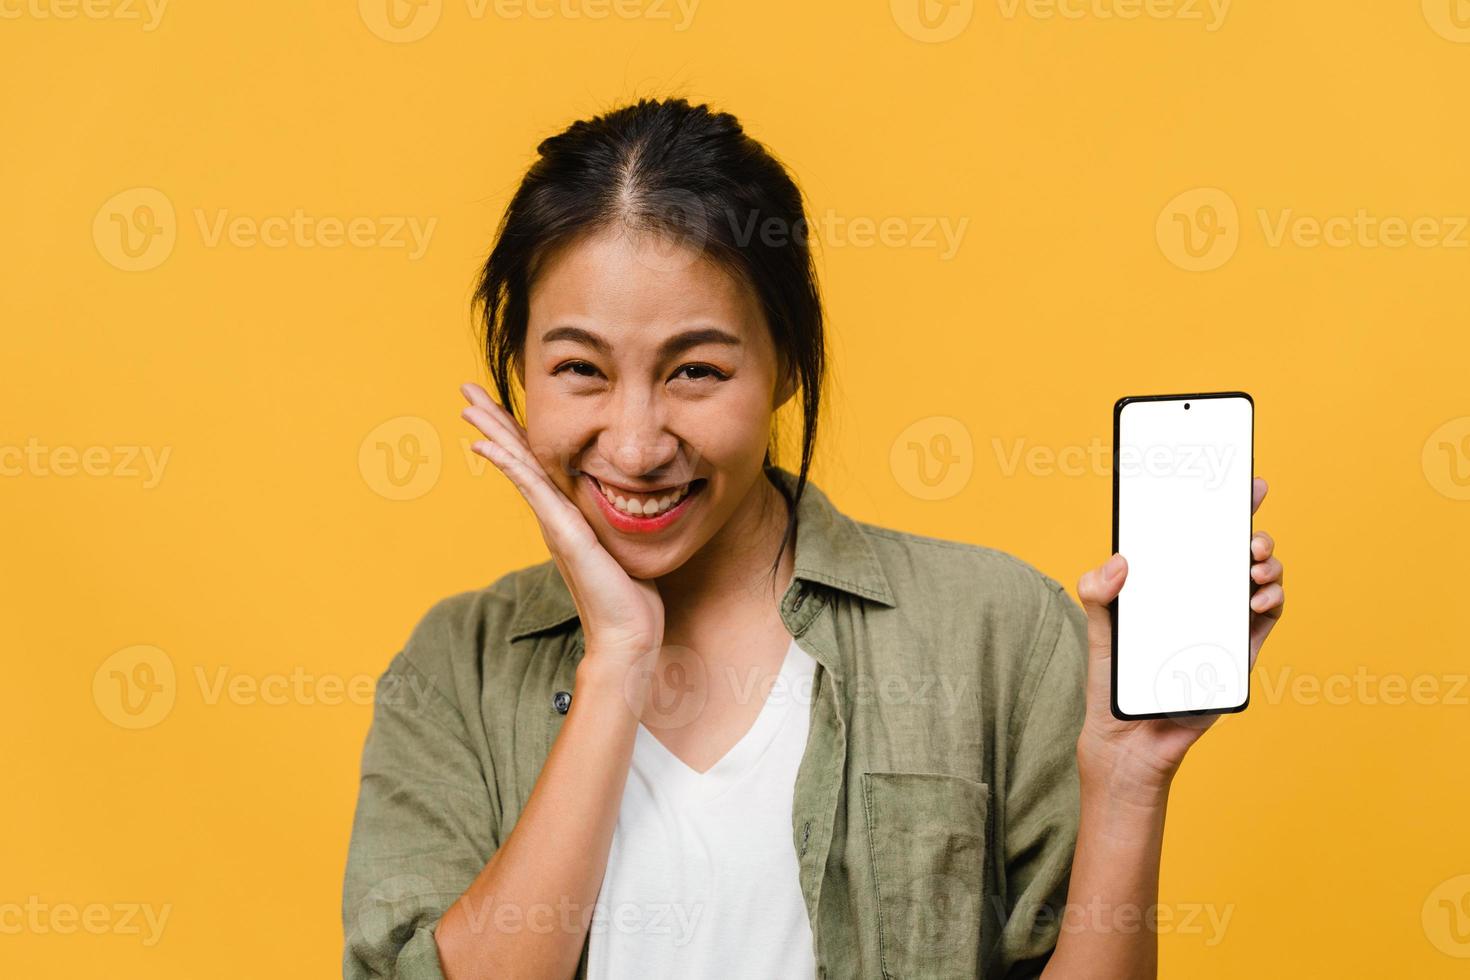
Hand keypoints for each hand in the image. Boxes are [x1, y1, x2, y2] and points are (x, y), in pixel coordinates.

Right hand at [459, 382, 665, 666]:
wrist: (628, 635)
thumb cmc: (631, 596)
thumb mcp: (623, 546)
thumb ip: (616, 524)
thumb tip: (631, 503)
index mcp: (566, 514)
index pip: (537, 463)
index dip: (516, 432)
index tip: (497, 402)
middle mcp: (553, 515)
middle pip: (518, 457)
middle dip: (494, 421)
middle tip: (465, 389)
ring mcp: (554, 523)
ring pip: (519, 466)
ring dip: (493, 432)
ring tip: (467, 405)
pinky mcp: (562, 532)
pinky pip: (531, 489)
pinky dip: (508, 464)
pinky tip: (485, 446)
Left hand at [1075, 476, 1284, 792]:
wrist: (1131, 739)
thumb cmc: (1113, 681)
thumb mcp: (1099, 632)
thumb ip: (1098, 595)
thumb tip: (1118, 562)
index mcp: (1168, 582)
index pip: (1197, 535)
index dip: (1221, 506)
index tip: (1241, 482)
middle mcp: (1199, 594)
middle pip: (1235, 549)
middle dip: (1251, 530)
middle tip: (1246, 537)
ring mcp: (1223, 619)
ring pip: (1260, 576)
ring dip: (1267, 563)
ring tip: (1250, 567)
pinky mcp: (1240, 648)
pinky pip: (1268, 615)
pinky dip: (1273, 599)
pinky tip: (1256, 597)